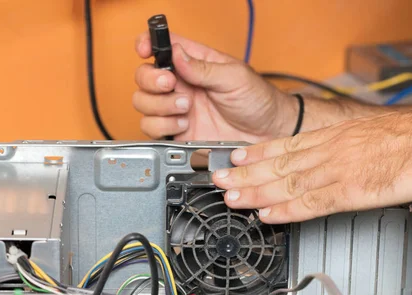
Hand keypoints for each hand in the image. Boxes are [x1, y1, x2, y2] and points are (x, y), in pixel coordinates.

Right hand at [133, 33, 296, 141]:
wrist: (267, 133)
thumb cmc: (257, 100)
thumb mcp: (234, 77)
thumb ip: (203, 68)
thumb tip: (177, 55)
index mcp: (193, 63)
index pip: (161, 47)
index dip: (147, 44)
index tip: (144, 50)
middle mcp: (181, 85)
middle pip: (144, 77)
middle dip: (152, 81)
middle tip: (172, 86)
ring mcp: (177, 109)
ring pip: (144, 104)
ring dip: (159, 106)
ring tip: (185, 109)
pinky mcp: (178, 133)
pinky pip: (152, 129)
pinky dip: (162, 127)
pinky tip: (184, 125)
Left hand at [212, 111, 411, 222]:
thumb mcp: (371, 133)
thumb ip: (347, 146)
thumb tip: (335, 157)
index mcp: (334, 136)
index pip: (287, 144)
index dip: (257, 153)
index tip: (236, 157)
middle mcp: (329, 151)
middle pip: (278, 164)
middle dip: (245, 174)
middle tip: (219, 181)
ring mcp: (337, 172)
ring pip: (287, 183)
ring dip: (256, 193)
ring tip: (232, 199)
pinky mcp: (350, 192)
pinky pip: (311, 204)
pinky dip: (286, 211)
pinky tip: (268, 216)